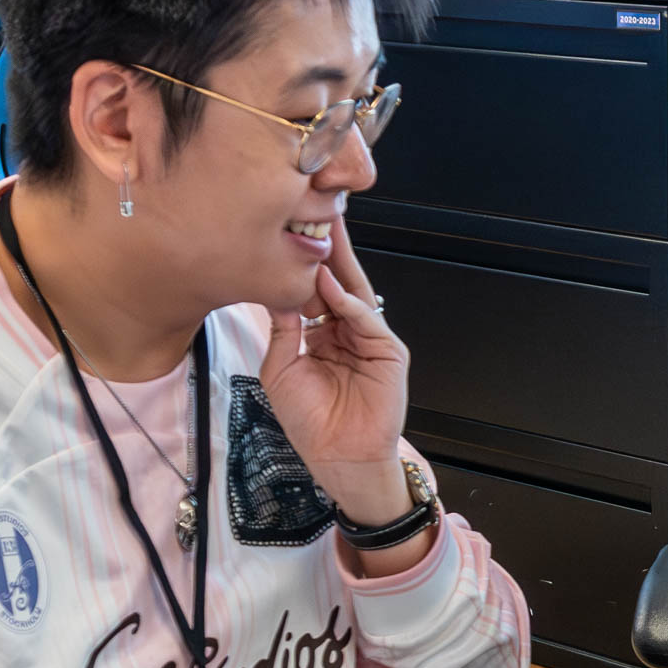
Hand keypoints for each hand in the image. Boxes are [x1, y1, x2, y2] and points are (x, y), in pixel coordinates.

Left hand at [258, 214, 410, 522]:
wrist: (338, 459)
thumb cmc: (309, 423)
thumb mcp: (281, 371)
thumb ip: (282, 330)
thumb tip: (279, 290)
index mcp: (321, 334)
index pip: (313, 289)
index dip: (302, 262)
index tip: (288, 230)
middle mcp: (346, 331)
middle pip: (337, 281)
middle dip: (328, 247)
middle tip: (317, 208)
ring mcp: (369, 339)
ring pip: (354, 292)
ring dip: (338, 263)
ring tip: (322, 231)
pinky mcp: (389, 353)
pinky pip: (367, 320)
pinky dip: (349, 303)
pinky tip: (332, 286)